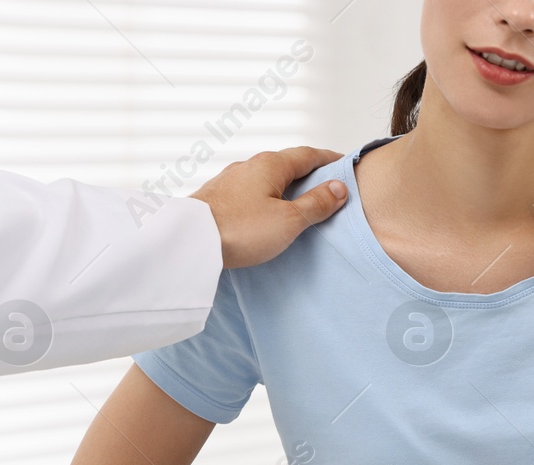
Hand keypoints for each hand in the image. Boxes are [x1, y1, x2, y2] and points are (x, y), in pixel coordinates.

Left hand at [190, 147, 348, 268]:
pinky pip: (249, 192)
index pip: (308, 154)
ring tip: (297, 202)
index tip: (344, 163)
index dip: (329, 159)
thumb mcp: (288, 220)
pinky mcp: (217, 198)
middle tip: (325, 184)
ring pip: (265, 178)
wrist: (189, 242)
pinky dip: (264, 197)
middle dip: (307, 172)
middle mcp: (249, 165)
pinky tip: (264, 212)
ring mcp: (230, 180)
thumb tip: (338, 188)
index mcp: (271, 164)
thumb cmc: (239, 230)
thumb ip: (316, 204)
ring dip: (284, 186)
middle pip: (286, 164)